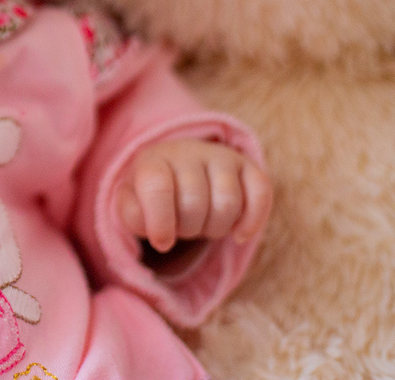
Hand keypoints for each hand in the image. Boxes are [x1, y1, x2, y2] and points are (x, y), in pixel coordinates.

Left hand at [117, 138, 270, 253]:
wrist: (176, 167)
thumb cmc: (153, 193)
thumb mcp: (133, 203)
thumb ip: (132, 216)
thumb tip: (154, 230)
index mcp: (153, 160)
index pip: (156, 186)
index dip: (160, 221)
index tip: (162, 241)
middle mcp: (188, 152)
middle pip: (194, 202)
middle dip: (188, 228)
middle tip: (183, 227)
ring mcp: (220, 156)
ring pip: (227, 202)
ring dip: (215, 227)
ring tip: (204, 224)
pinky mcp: (248, 166)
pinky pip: (261, 193)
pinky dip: (252, 222)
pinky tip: (238, 234)